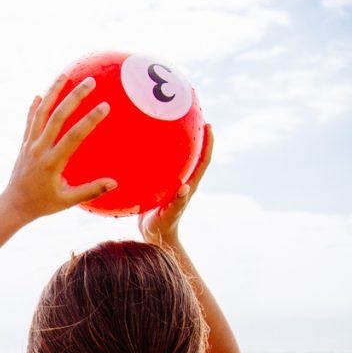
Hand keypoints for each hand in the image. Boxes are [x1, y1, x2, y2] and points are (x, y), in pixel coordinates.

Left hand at [2, 74, 115, 220]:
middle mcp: (39, 149)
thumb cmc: (43, 204)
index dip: (89, 120)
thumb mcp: (67, 201)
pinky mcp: (24, 144)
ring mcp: (29, 144)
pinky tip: (39, 95)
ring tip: (64, 75)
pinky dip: (34, 107)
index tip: (105, 106)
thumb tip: (115, 183)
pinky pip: (29, 121)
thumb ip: (91, 191)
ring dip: (52, 92)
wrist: (13, 205)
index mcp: (51, 163)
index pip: (73, 137)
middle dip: (74, 97)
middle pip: (56, 117)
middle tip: (90, 82)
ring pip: (40, 112)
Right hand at [139, 124, 212, 244]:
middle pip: (194, 155)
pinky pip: (161, 166)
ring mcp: (172, 183)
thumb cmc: (161, 228)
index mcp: (189, 186)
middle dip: (195, 136)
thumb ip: (177, 204)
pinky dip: (157, 154)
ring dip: (177, 142)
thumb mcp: (168, 216)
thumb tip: (184, 187)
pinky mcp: (161, 186)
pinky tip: (143, 147)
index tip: (208, 125)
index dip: (208, 143)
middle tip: (190, 116)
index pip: (203, 161)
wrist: (153, 236)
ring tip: (167, 124)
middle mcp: (183, 181)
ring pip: (177, 158)